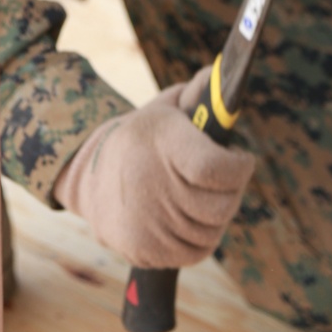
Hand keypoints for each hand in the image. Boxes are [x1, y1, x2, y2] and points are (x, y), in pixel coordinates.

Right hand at [53, 68, 255, 268]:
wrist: (88, 175)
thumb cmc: (143, 138)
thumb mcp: (165, 108)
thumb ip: (198, 93)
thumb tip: (222, 78)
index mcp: (162, 142)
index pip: (215, 169)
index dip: (239, 168)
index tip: (243, 160)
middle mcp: (151, 184)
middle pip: (220, 206)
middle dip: (232, 192)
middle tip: (225, 180)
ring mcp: (145, 222)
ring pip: (211, 232)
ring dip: (215, 217)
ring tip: (202, 197)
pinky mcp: (141, 249)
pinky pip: (193, 253)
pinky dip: (199, 239)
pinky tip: (189, 218)